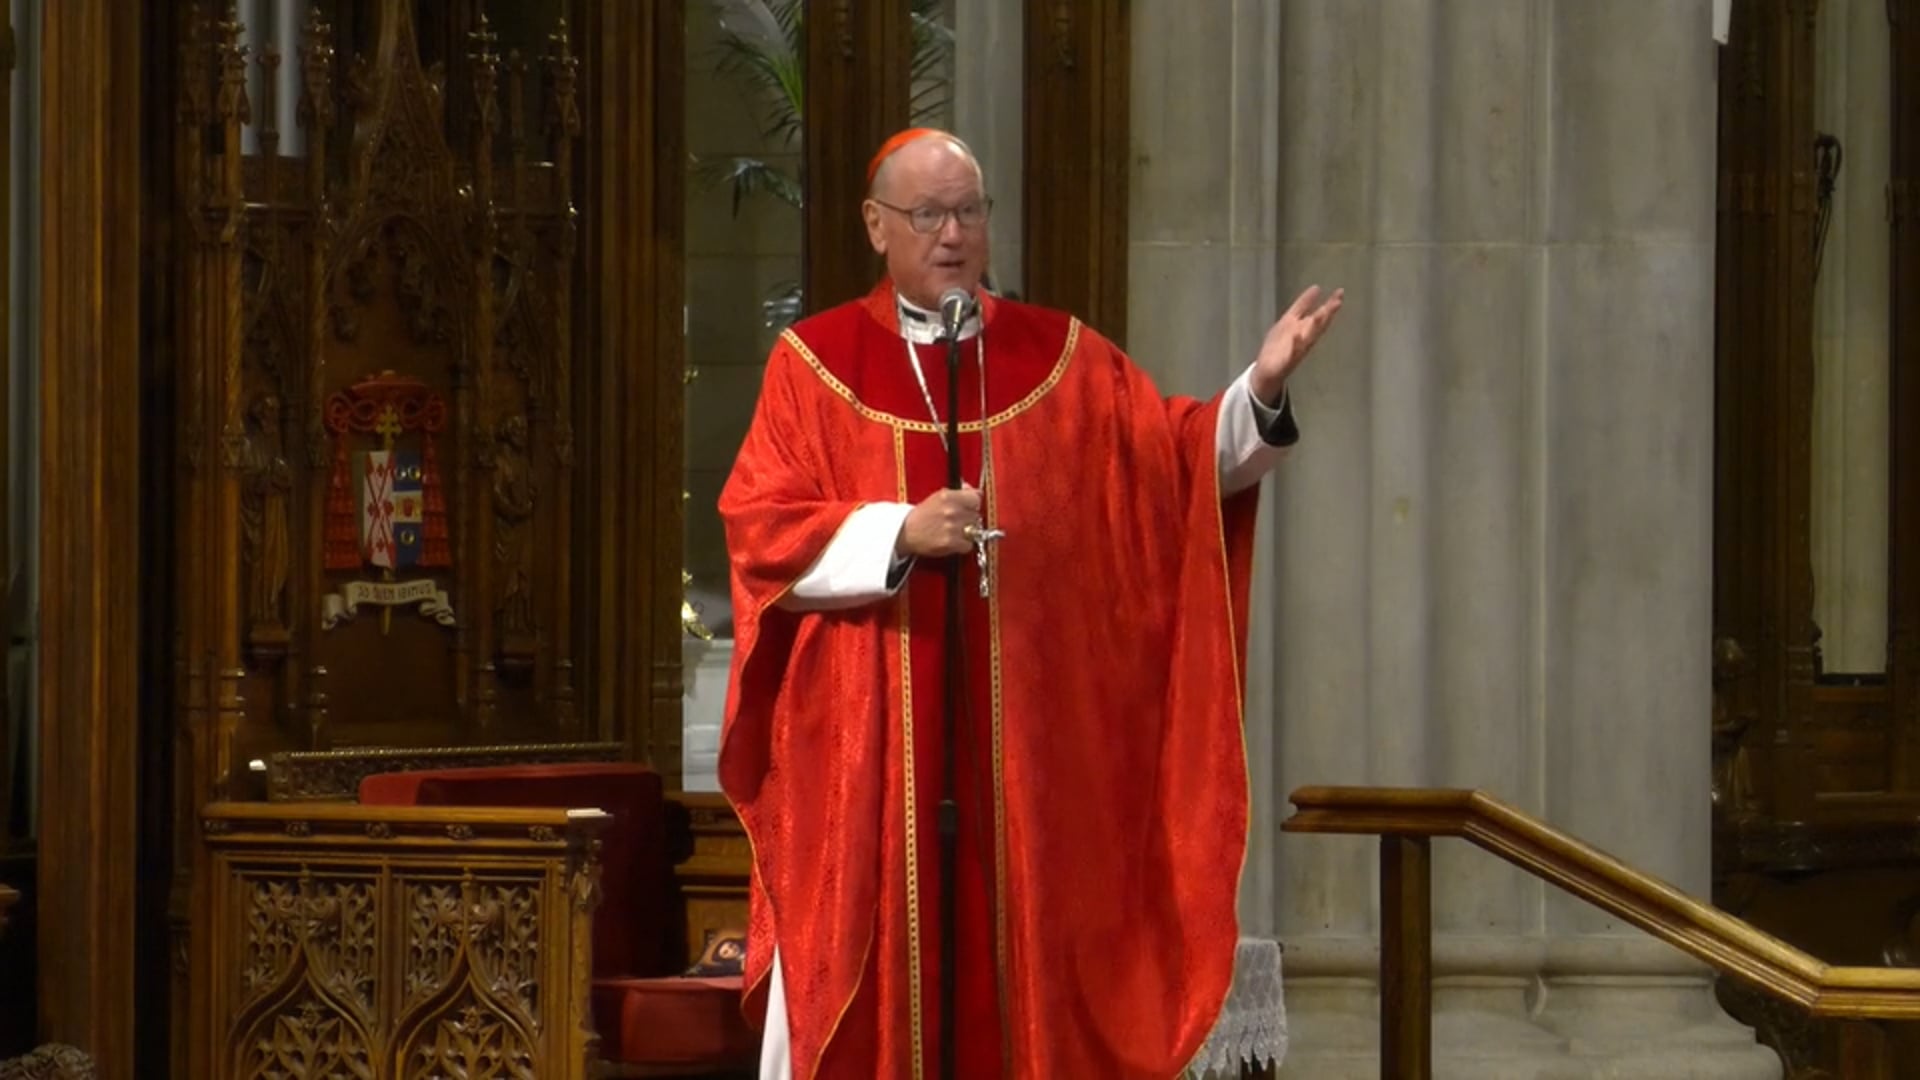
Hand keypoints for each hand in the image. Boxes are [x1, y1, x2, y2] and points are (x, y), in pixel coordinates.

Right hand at [897, 486, 982, 557]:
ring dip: (967, 532)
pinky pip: (968, 545)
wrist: (906, 532)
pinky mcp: (950, 542)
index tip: (970, 507)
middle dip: (969, 519)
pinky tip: (954, 541)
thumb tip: (972, 490)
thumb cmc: (921, 515)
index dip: (973, 504)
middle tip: (959, 521)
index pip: (976, 498)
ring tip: (955, 531)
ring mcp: (951, 527)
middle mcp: (951, 510)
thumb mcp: (938, 497)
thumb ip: (958, 493)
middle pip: (976, 515)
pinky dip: (963, 545)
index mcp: (948, 496)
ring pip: (974, 530)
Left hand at [1250, 285, 1344, 405]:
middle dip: (1328, 313)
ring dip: (1315, 326)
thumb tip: (1317, 287)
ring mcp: (1297, 349)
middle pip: (1319, 324)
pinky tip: (1296, 336)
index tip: (1340, 292)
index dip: (1329, 303)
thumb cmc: (1280, 343)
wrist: (1267, 369)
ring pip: (1310, 337)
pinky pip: (1292, 352)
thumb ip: (1303, 304)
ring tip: (1321, 313)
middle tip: (1338, 301)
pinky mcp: (1287, 360)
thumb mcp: (1290, 319)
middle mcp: (1304, 337)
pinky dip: (1295, 344)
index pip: (1320, 313)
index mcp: (1304, 327)